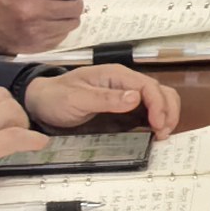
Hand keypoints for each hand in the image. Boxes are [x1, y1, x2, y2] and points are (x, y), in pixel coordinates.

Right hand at [0, 0, 94, 55]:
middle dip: (75, 0)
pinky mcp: (39, 46)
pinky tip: (49, 22)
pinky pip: (63, 35)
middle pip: (76, 6)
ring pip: (73, 22)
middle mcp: (35, 12)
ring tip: (58, 11)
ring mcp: (38, 32)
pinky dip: (60, 28)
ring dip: (69, 15)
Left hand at [26, 65, 180, 135]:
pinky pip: (147, 111)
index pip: (149, 86)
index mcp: (117, 75)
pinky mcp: (123, 109)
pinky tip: (154, 134)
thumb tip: (136, 98)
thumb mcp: (77, 98)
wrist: (41, 102)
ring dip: (166, 115)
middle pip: (160, 91)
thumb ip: (106, 98)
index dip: (159, 105)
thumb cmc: (57, 98)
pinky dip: (156, 121)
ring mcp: (126, 95)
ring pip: (158, 99)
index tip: (158, 126)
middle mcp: (126, 82)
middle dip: (168, 110)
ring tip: (161, 135)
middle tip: (163, 133)